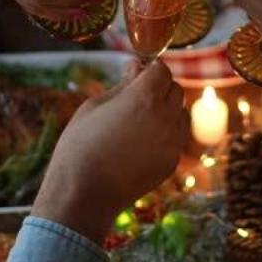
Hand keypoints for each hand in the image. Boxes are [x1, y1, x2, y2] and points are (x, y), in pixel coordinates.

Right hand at [30, 61, 188, 241]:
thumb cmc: (81, 145)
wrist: (84, 193)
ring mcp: (172, 141)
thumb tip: (136, 67)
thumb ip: (122, 84)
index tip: (138, 74)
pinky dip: (166, 132)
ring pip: (180, 113)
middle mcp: (165, 117)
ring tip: (139, 121)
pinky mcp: (172, 161)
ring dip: (166, 109)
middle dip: (160, 88)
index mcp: (144, 97)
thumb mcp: (95, 106)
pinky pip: (176, 136)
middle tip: (136, 96)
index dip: (150, 70)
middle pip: (175, 89)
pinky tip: (141, 141)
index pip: (162, 70)